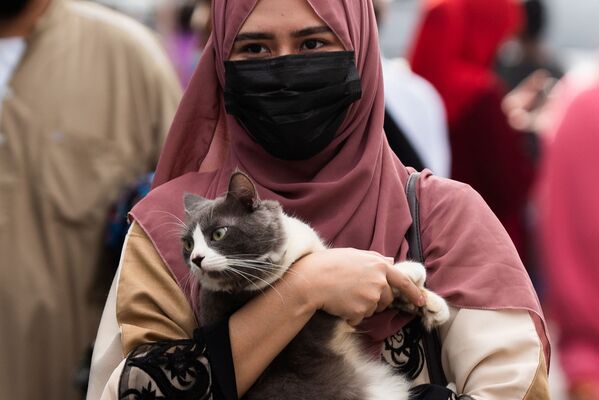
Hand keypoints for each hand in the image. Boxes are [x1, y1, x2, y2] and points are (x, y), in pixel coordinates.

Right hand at [290, 248, 424, 325]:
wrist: (312, 280)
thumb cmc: (329, 264)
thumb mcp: (354, 254)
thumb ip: (375, 258)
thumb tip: (391, 261)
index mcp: (379, 265)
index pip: (403, 281)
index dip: (414, 292)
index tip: (421, 301)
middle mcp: (379, 282)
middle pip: (387, 298)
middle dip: (377, 299)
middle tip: (356, 292)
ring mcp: (371, 298)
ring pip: (374, 309)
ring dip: (363, 307)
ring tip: (345, 295)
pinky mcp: (361, 312)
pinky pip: (360, 318)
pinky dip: (351, 315)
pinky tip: (340, 304)